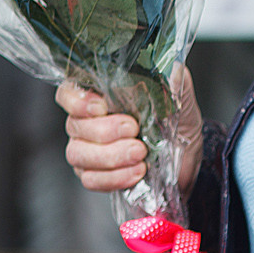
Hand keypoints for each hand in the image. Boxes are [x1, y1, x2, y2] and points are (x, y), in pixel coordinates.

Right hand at [57, 65, 203, 196]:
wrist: (185, 152)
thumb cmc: (174, 117)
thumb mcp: (178, 93)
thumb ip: (174, 78)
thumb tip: (173, 72)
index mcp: (99, 93)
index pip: (68, 92)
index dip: (78, 101)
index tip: (101, 107)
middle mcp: (86, 120)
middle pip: (75, 125)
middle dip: (105, 131)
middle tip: (134, 131)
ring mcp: (86, 149)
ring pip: (78, 154)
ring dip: (111, 156)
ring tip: (140, 154)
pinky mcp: (94, 175)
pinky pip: (91, 179)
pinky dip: (114, 178)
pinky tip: (136, 171)